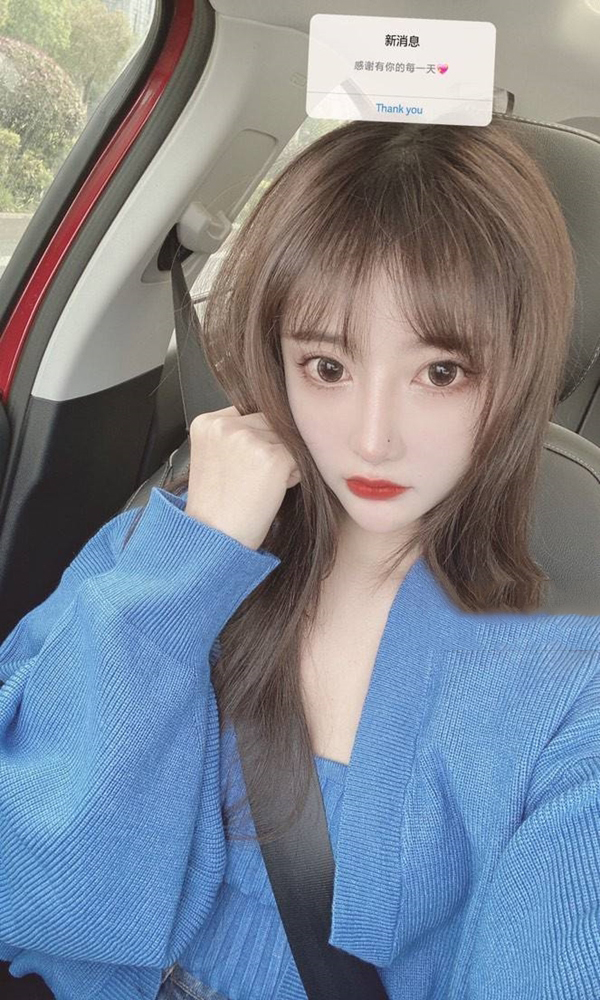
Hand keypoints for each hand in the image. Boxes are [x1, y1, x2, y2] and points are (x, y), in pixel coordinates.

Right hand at [184, 405, 300, 550]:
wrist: (214, 540)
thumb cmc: (217, 507)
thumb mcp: (215, 458)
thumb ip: (236, 434)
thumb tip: (277, 418)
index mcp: (207, 423)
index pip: (250, 414)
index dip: (257, 439)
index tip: (246, 466)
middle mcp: (225, 425)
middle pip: (271, 421)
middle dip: (272, 447)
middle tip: (253, 480)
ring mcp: (248, 439)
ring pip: (287, 438)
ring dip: (285, 460)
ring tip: (260, 487)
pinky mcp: (272, 457)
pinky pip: (300, 458)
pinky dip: (294, 476)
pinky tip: (272, 492)